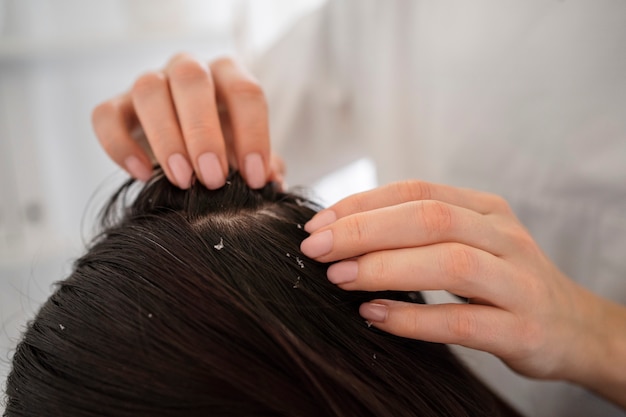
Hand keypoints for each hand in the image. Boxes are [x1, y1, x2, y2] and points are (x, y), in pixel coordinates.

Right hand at [92, 54, 282, 188]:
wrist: (186, 149)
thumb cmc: (224, 148)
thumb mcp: (246, 155)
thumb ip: (262, 165)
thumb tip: (273, 182)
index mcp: (227, 76)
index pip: (244, 92)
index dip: (253, 134)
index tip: (255, 178)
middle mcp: (188, 70)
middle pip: (191, 79)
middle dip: (203, 131)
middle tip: (213, 179)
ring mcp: (149, 84)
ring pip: (148, 90)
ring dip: (166, 138)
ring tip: (182, 180)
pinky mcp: (117, 106)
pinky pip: (106, 116)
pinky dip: (120, 146)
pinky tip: (142, 175)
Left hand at [300, 180, 625, 404]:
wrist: (572, 326)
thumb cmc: (503, 280)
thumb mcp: (471, 241)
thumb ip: (421, 232)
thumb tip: (344, 231)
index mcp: (486, 208)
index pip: (417, 190)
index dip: (363, 203)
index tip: (318, 224)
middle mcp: (504, 236)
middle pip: (430, 219)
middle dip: (365, 230)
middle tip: (315, 248)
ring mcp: (517, 281)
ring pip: (449, 263)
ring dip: (385, 268)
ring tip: (338, 277)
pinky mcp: (521, 328)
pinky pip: (461, 320)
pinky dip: (412, 317)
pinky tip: (374, 315)